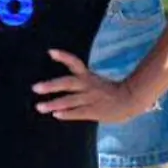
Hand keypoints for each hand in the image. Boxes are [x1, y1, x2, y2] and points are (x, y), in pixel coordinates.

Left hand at [33, 50, 147, 121]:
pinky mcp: (95, 111)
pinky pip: (79, 113)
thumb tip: (62, 84)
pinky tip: (56, 115)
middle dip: (51, 85)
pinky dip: (67, 114)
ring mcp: (91, 99)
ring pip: (70, 101)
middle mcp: (88, 86)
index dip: (63, 57)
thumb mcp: (96, 82)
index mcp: (89, 77)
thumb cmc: (112, 92)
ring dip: (53, 104)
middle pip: (68, 83)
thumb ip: (81, 82)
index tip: (50, 52)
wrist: (132, 100)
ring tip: (39, 106)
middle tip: (35, 88)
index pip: (75, 63)